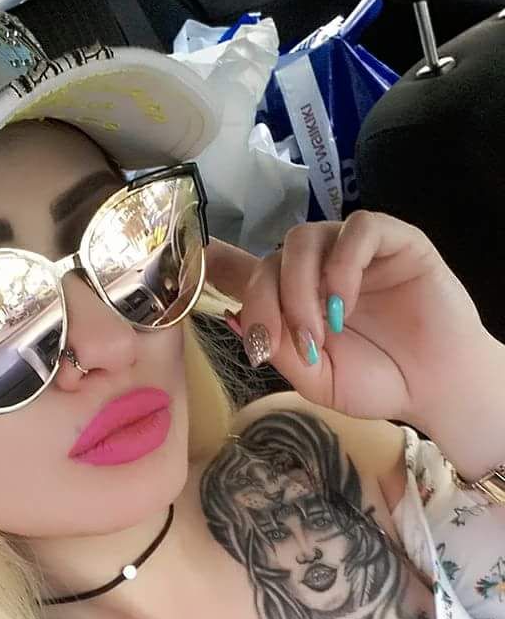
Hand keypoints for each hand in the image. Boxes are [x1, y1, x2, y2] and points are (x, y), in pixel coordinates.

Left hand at [206, 211, 499, 430]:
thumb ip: (277, 348)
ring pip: (305, 239)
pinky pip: (357, 229)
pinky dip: (342, 264)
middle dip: (269, 301)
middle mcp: (316, 268)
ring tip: (321, 331)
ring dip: (301, 287)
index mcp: (291, 299)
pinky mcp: (392, 240)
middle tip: (291, 343)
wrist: (434, 388)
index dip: (212, 262)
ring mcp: (352, 251)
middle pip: (270, 258)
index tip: (184, 265)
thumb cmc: (377, 383)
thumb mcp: (314, 380)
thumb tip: (235, 317)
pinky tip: (345, 302)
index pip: (243, 267)